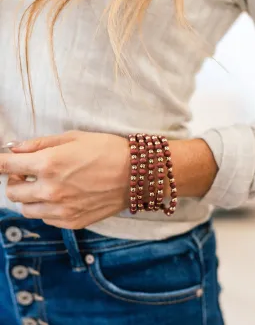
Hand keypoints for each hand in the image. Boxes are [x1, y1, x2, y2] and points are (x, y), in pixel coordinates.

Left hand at [3, 131, 129, 228]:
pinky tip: (61, 197)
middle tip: (28, 172)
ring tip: (45, 186)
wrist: (136, 174)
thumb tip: (14, 148)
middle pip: (12, 192)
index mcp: (49, 164)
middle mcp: (50, 190)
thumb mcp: (73, 137)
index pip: (5, 166)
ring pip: (26, 209)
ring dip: (29, 196)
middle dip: (15, 180)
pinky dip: (46, 209)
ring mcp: (61, 210)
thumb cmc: (107, 149)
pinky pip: (46, 219)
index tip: (1, 162)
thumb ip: (40, 144)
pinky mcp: (72, 222)